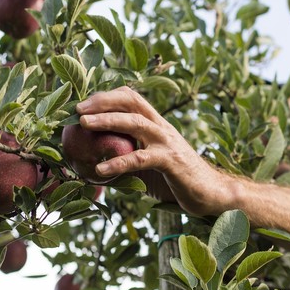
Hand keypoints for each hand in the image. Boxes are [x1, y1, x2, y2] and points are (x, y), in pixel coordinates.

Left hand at [74, 87, 232, 214]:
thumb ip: (127, 157)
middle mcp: (161, 127)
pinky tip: (100, 169)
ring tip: (84, 125)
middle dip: (102, 102)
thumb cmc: (177, 180)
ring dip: (107, 121)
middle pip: (131, 102)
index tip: (83, 104)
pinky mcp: (170, 161)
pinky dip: (118, 162)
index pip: (131, 98)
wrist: (211, 192)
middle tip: (78, 109)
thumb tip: (91, 163)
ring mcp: (167, 142)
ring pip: (135, 123)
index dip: (106, 96)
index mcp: (157, 124)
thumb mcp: (149, 164)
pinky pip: (140, 158)